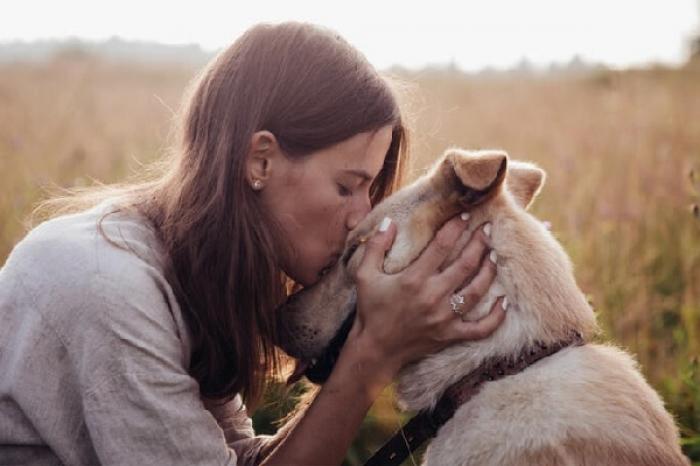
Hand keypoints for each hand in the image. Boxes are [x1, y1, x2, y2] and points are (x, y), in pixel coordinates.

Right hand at [348, 214, 505, 379]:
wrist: (375, 348)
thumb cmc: (371, 309)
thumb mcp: (365, 275)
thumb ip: (376, 246)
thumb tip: (388, 221)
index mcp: (414, 279)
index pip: (441, 246)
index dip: (456, 227)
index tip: (466, 215)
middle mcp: (433, 296)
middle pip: (466, 264)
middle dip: (479, 243)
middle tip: (488, 229)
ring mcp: (444, 318)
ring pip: (477, 290)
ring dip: (489, 270)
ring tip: (493, 255)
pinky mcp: (450, 335)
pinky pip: (481, 328)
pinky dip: (496, 316)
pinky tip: (503, 300)